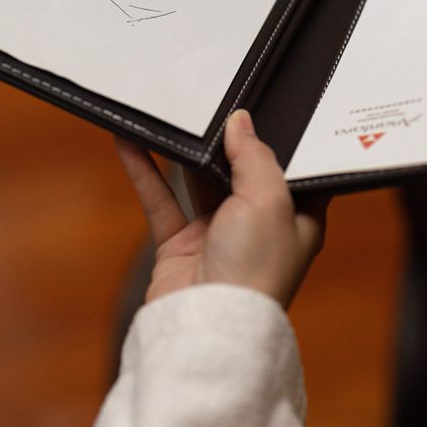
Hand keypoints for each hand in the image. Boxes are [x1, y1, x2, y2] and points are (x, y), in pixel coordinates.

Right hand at [116, 110, 326, 308]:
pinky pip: (160, 201)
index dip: (280, 139)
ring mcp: (217, 236)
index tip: (263, 104)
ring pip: (196, 182)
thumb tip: (241, 122)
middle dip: (225, 140)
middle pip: (241, 171)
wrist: (207, 326)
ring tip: (168, 112)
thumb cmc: (254, 272)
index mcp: (297, 218)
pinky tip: (129, 142)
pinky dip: (145, 172)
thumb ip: (255, 155)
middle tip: (210, 100)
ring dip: (180, 152)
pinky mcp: (180, 246)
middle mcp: (259, 227)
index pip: (293, 170)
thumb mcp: (269, 199)